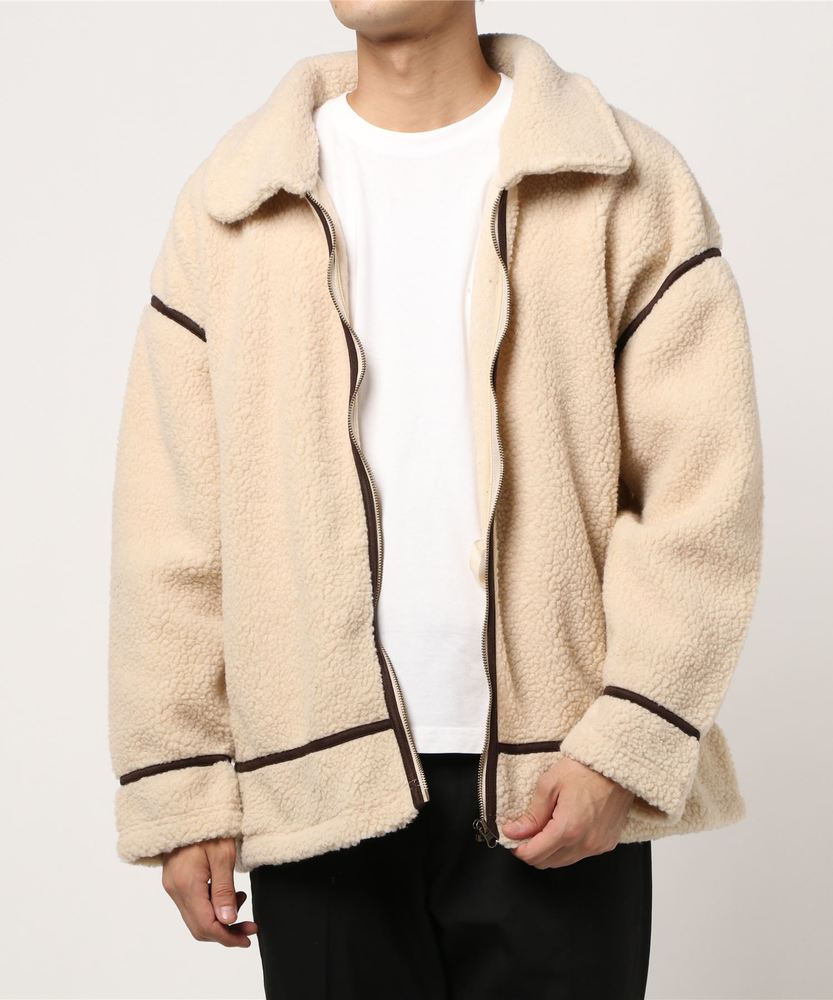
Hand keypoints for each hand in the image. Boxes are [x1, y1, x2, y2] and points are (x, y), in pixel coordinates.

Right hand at [161, 837, 257, 946]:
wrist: (187, 807)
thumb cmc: (209, 826)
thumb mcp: (223, 855)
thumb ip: (224, 890)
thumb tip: (228, 920)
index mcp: (187, 885)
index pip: (206, 925)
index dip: (227, 936)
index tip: (247, 938)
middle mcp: (175, 890)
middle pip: (199, 927)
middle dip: (226, 931)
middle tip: (250, 927)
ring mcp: (173, 886)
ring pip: (196, 917)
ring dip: (220, 918)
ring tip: (242, 899)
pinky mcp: (176, 881)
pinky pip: (193, 905)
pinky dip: (211, 907)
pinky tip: (228, 894)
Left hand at [501, 757, 634, 868]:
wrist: (616, 766)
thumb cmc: (583, 770)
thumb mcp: (549, 785)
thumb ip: (531, 814)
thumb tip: (513, 832)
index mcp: (567, 829)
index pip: (534, 855)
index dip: (518, 848)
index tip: (513, 837)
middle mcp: (584, 844)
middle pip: (547, 862)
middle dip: (532, 850)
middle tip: (527, 831)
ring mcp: (597, 846)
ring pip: (563, 862)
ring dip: (550, 851)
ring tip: (545, 828)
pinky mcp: (606, 844)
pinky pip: (580, 855)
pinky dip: (567, 848)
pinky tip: (564, 829)